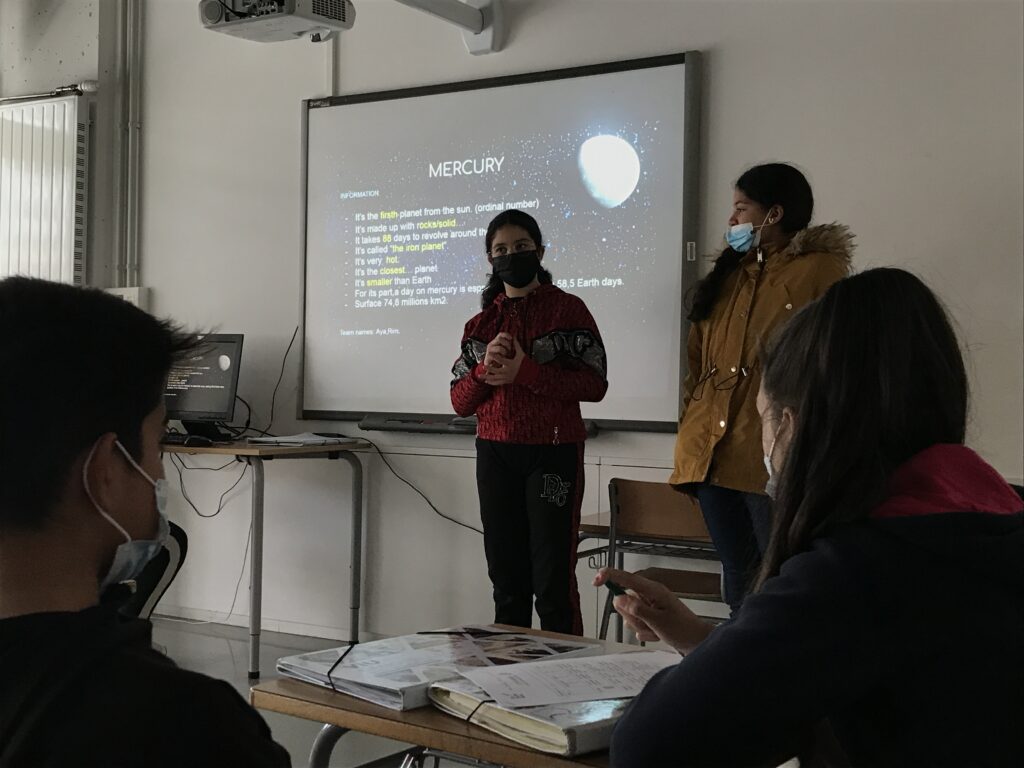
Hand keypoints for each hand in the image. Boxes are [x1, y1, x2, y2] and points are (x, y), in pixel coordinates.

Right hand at [483, 333, 512, 369]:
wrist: (493, 367)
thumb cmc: (501, 357)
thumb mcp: (506, 349)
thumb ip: (509, 343)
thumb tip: (515, 338)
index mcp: (496, 341)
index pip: (500, 334)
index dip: (506, 335)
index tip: (511, 338)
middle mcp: (491, 344)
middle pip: (500, 339)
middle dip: (507, 344)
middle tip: (509, 350)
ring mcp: (489, 350)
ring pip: (500, 348)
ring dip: (505, 352)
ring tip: (505, 355)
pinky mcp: (488, 357)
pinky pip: (496, 356)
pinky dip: (501, 357)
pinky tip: (502, 359)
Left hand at [483, 336, 524, 385]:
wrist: (530, 374)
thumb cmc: (525, 363)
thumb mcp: (521, 354)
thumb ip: (516, 345)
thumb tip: (513, 336)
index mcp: (511, 364)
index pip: (502, 360)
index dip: (495, 357)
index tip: (490, 354)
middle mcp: (508, 371)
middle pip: (496, 371)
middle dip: (489, 368)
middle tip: (483, 366)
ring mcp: (507, 377)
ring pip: (495, 378)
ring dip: (487, 377)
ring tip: (480, 376)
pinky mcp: (507, 381)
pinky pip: (498, 383)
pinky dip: (492, 382)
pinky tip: (486, 381)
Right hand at [593, 568, 712, 654]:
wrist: (697, 642)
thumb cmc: (683, 630)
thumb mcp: (658, 621)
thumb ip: (636, 609)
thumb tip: (617, 598)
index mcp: (652, 589)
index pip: (625, 577)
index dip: (608, 576)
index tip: (595, 581)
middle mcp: (648, 594)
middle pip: (623, 600)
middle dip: (631, 616)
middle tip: (649, 623)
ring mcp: (648, 605)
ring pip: (628, 615)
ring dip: (639, 626)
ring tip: (656, 630)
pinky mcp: (649, 615)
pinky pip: (635, 624)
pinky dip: (644, 631)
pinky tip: (657, 634)